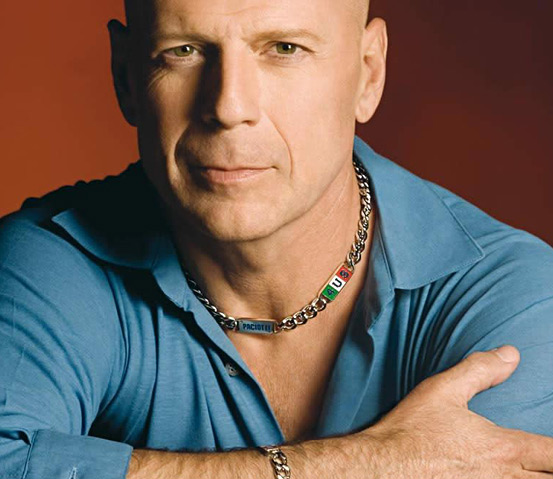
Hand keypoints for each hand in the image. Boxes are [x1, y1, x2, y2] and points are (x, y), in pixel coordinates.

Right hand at [361, 345, 552, 477]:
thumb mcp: (442, 390)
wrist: (382, 467)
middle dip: (551, 466)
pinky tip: (506, 476)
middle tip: (545, 458)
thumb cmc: (411, 430)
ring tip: (532, 469)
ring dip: (536, 478)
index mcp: (502, 448)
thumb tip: (511, 354)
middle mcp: (503, 478)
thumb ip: (479, 370)